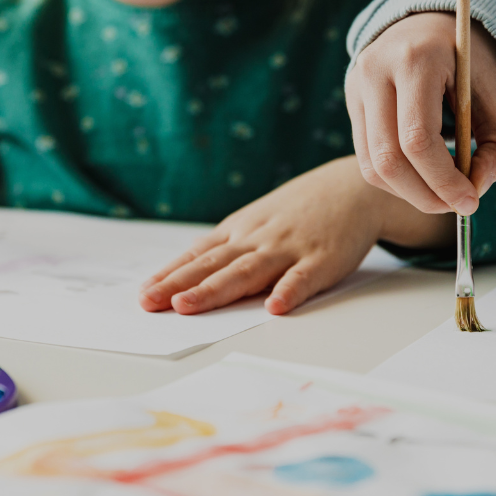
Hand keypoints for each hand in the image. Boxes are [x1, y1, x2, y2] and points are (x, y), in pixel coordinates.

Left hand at [139, 157, 450, 315]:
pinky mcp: (322, 260)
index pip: (198, 255)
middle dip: (179, 285)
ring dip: (215, 289)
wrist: (352, 187)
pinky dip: (289, 291)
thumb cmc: (300, 211)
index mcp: (241, 232)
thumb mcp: (258, 222)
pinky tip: (274, 307)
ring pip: (247, 272)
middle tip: (150, 303)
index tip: (143, 294)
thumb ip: (229, 250)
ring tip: (188, 306)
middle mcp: (258, 239)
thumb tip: (188, 276)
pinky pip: (304, 278)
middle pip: (213, 265)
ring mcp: (289, 249)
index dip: (170, 274)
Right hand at [345, 12, 495, 214]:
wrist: (435, 24)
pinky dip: (397, 179)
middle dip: (425, 195)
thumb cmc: (470, 64)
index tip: (470, 201)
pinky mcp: (352, 100)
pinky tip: (424, 173)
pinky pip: (367, 158)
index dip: (443, 181)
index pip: (418, 139)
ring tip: (442, 189)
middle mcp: (376, 69)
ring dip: (410, 192)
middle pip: (388, 159)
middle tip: (455, 206)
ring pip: (372, 166)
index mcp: (416, 59)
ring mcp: (357, 85)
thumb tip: (475, 191)